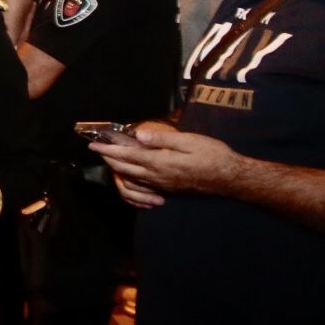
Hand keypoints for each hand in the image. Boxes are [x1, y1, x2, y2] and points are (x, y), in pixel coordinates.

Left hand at [92, 120, 240, 200]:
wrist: (231, 179)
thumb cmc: (213, 156)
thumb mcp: (189, 141)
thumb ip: (162, 139)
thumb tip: (138, 134)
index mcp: (159, 163)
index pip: (126, 155)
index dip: (108, 150)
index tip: (93, 144)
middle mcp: (157, 177)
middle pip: (124, 169)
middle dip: (109, 159)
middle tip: (99, 149)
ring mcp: (162, 186)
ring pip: (132, 179)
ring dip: (118, 169)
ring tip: (112, 159)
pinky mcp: (169, 190)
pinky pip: (143, 187)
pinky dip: (131, 180)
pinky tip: (131, 174)